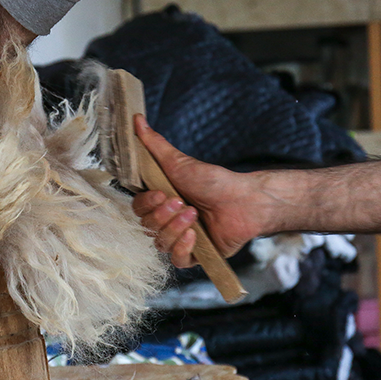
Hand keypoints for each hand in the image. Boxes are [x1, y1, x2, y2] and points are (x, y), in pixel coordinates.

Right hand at [131, 116, 259, 267]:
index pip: (138, 209)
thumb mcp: (179, 162)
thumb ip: (154, 144)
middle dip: (164, 215)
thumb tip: (137, 119)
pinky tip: (194, 235)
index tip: (162, 193)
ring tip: (195, 215)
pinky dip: (183, 247)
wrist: (244, 201)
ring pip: (160, 243)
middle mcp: (167, 221)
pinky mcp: (195, 256)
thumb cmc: (214, 181)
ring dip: (176, 228)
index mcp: (161, 202)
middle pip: (146, 227)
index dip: (147, 204)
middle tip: (183, 202)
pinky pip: (176, 260)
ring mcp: (180, 239)